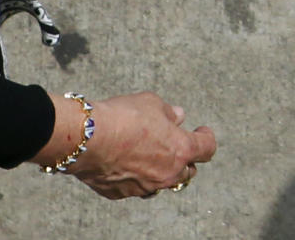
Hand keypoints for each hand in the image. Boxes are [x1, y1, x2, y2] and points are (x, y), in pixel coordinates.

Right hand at [34, 91, 216, 198]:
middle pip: (187, 170)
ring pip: (161, 182)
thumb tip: (178, 116)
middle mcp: (169, 173)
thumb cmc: (122, 117)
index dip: (207, 137)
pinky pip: (133, 185)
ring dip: (158, 169)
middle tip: (171, 143)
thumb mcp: (148, 102)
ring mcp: (147, 187)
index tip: (203, 131)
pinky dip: (132, 174)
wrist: (88, 137)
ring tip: (143, 152)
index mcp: (180, 149)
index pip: (207, 147)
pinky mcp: (122, 192)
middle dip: (182, 158)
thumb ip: (167, 111)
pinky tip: (119, 160)